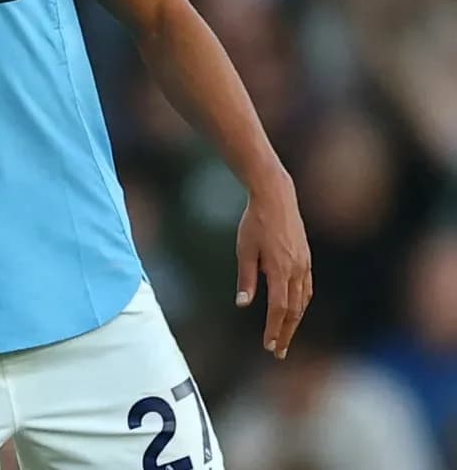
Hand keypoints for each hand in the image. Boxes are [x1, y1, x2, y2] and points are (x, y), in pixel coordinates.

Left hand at [236, 171, 311, 358]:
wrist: (276, 198)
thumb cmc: (255, 222)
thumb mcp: (244, 250)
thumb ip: (246, 279)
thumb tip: (243, 304)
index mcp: (280, 270)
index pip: (278, 309)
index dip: (273, 329)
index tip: (268, 346)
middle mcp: (297, 270)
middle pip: (293, 311)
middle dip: (285, 333)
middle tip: (277, 352)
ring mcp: (304, 265)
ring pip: (302, 302)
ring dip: (294, 322)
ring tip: (284, 337)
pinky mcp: (306, 260)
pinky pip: (306, 289)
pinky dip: (301, 305)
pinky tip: (295, 313)